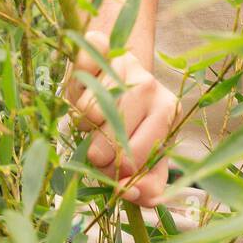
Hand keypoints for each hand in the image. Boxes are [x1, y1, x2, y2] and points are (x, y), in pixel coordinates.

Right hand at [63, 28, 181, 206]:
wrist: (122, 73)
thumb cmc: (134, 122)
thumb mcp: (148, 154)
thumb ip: (148, 183)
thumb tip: (135, 194)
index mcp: (167, 111)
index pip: (136, 157)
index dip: (118, 174)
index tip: (111, 172)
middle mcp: (150, 85)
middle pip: (111, 134)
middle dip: (97, 152)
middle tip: (95, 150)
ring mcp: (125, 64)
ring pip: (88, 110)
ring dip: (82, 123)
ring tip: (91, 119)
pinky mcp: (100, 48)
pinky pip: (79, 71)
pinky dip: (75, 84)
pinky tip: (84, 89)